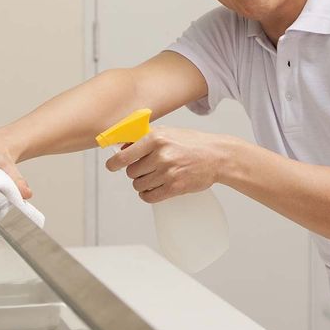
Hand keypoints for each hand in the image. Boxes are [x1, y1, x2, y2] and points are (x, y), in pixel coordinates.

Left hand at [105, 127, 226, 202]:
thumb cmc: (192, 143)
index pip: (125, 155)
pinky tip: (154, 189)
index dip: (114, 163)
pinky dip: (148, 195)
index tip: (112, 166)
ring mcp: (167, 172)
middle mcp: (160, 154)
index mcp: (156, 138)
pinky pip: (149, 197)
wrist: (217, 156)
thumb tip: (122, 148)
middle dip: (135, 172)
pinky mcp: (174, 187)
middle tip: (146, 169)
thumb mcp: (168, 133)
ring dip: (142, 184)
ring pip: (139, 185)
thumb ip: (145, 138)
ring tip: (154, 178)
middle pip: (131, 172)